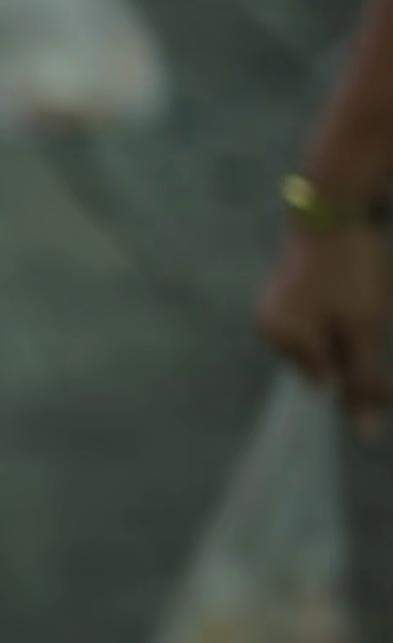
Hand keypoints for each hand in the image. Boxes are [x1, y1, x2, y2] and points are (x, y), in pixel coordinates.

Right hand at [260, 227, 391, 436]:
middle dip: (349, 346)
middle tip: (365, 310)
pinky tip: (348, 287)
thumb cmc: (350, 271)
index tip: (373, 336)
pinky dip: (337, 312)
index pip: (327, 382)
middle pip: (323, 362)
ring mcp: (275, 307)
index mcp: (283, 340)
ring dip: (346, 328)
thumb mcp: (364, 329)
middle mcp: (270, 327)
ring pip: (323, 340)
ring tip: (357, 294)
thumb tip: (364, 435)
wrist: (335, 206)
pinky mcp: (286, 290)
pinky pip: (316, 318)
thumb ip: (363, 381)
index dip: (357, 366)